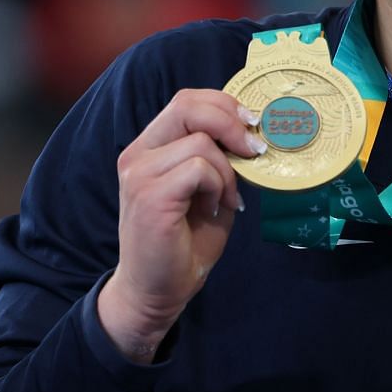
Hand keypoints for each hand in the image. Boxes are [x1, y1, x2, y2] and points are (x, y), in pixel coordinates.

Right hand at [97, 88, 256, 360]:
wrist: (157, 290)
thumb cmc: (183, 243)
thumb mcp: (209, 192)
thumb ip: (220, 161)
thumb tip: (253, 136)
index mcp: (149, 147)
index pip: (186, 101)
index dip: (224, 105)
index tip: (253, 126)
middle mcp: (138, 154)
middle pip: (187, 105)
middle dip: (231, 122)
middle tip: (254, 149)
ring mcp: (139, 173)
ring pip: (201, 142)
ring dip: (228, 170)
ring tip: (225, 200)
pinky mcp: (149, 195)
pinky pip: (198, 169)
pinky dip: (218, 186)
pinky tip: (216, 209)